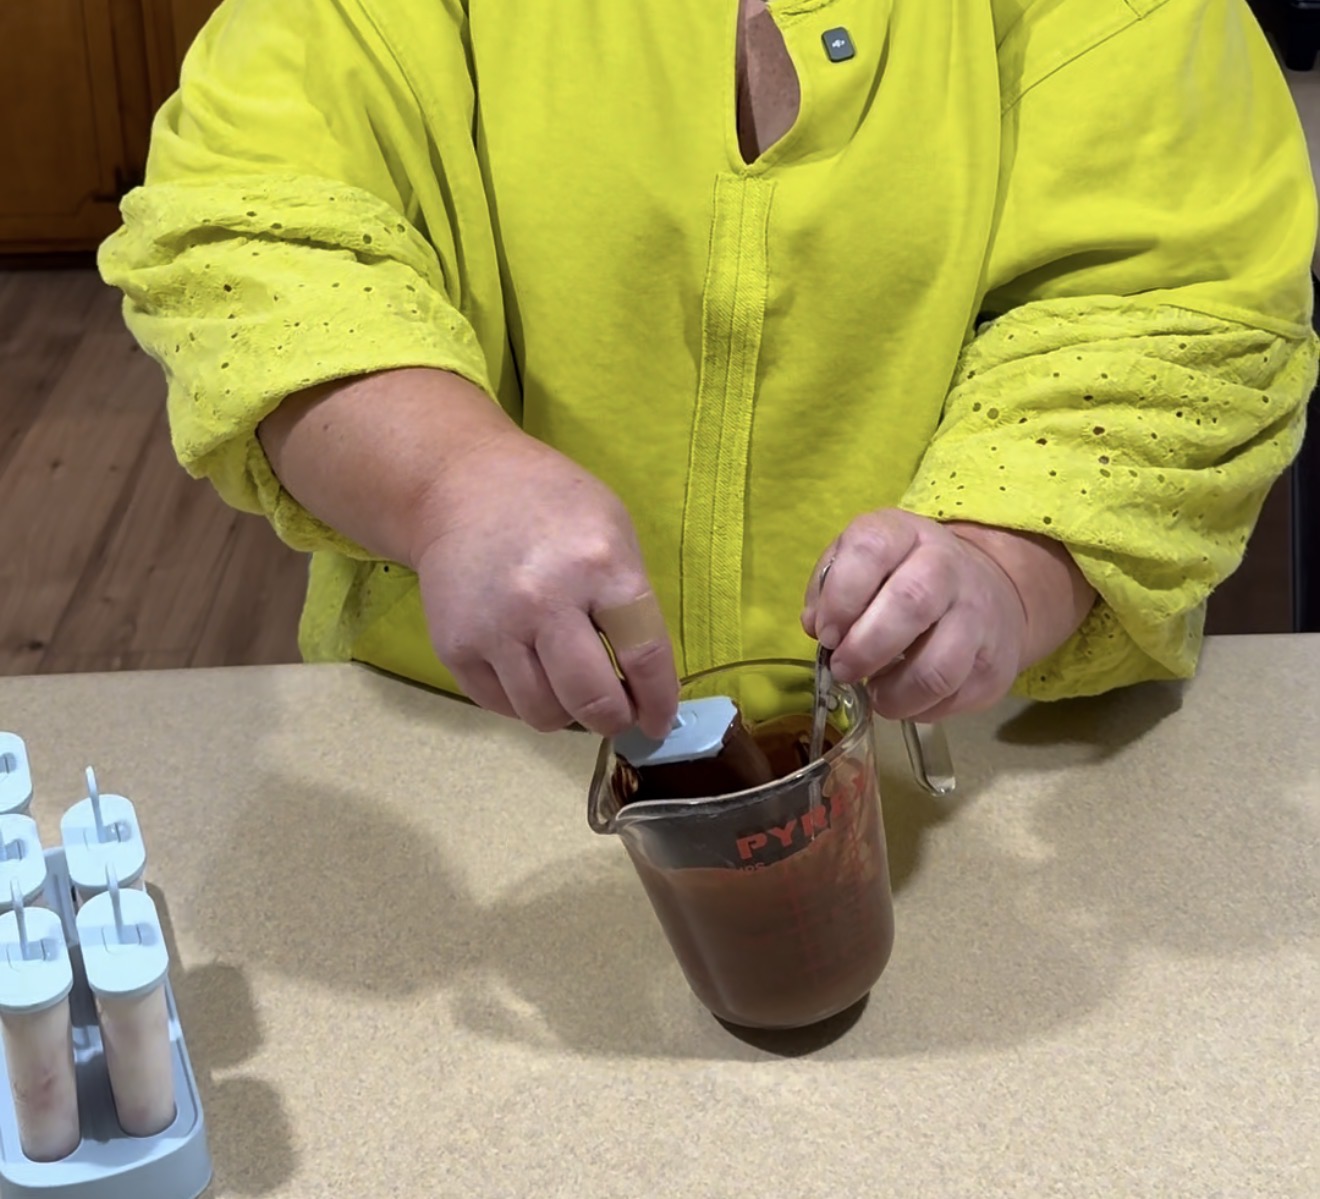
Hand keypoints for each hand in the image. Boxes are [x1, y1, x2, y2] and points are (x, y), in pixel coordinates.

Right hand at [411, 427, 678, 737]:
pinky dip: (524, 702)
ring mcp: (494, 628)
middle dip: (614, 719)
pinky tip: (532, 673)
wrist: (461, 488)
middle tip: (616, 713)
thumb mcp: (614, 532)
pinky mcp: (455, 647)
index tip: (659, 721)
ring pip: (544, 714)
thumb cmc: (552, 507)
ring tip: (570, 689)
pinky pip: (501, 705)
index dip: (659, 701)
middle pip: (592, 700)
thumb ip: (632, 603)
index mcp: (599, 567)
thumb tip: (647, 683)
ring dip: (566, 714)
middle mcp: (544, 601)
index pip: (644, 656)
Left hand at [801, 510, 1029, 720]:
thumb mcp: (862, 561)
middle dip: (864, 648)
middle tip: (843, 670)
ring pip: (938, 667)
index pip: (871, 549)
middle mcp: (949, 567)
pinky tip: (905, 697)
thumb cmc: (903, 577)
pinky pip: (952, 699)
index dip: (840, 596)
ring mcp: (979, 617)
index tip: (825, 632)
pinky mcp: (995, 665)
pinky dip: (918, 709)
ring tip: (875, 693)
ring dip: (893, 693)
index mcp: (905, 534)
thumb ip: (829, 585)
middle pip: (911, 603)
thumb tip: (816, 625)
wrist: (986, 590)